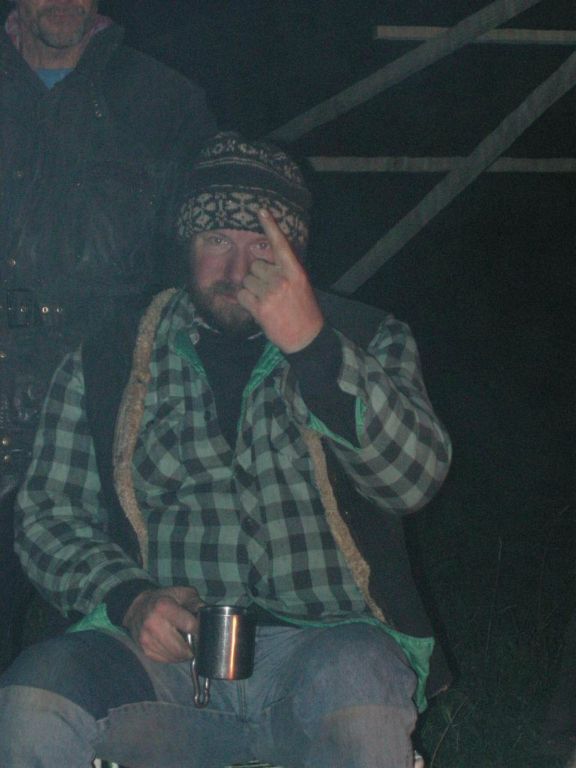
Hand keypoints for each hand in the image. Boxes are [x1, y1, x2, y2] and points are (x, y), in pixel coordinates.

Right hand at [123, 586, 202, 662]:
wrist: (138, 607)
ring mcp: (147, 639)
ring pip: (174, 656)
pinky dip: (174, 657)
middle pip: (181, 647)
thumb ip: (196, 602)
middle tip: (196, 643)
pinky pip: (165, 660)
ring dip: (184, 654)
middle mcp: (153, 624)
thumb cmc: (164, 599)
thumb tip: (207, 615)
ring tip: (186, 645)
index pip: (189, 625)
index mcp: (164, 607)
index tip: (203, 630)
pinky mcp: (145, 650)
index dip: (199, 629)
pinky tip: (175, 648)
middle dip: (193, 647)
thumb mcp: (182, 593)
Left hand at [237, 209, 323, 352]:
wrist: (306, 338)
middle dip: (258, 276)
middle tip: (269, 291)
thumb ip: (285, 272)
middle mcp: (282, 280)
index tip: (261, 211)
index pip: (280, 245)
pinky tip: (257, 308)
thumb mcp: (301, 286)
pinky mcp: (260, 308)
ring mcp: (270, 294)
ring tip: (265, 301)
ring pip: (247, 280)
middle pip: (256, 266)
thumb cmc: (304, 311)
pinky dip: (246, 301)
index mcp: (295, 272)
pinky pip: (242, 295)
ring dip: (252, 289)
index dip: (270, 226)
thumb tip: (265, 263)